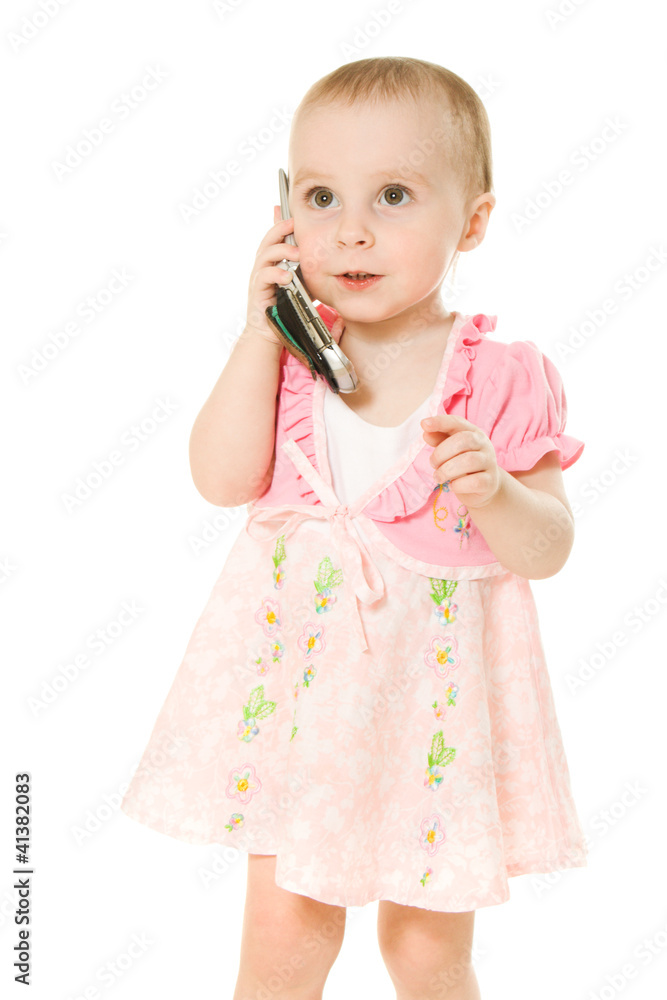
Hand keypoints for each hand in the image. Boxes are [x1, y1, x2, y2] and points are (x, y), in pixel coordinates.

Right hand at [243, 204, 300, 346]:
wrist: (272, 331)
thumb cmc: (288, 306)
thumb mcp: (303, 283)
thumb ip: (309, 270)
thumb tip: (328, 259)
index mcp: (273, 262)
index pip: (275, 237)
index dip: (281, 223)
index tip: (292, 215)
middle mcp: (263, 266)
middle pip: (268, 240)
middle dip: (280, 229)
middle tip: (293, 224)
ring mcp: (259, 278)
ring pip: (265, 255)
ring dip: (282, 251)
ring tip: (297, 253)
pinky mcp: (257, 292)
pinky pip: (264, 277)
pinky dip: (276, 274)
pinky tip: (287, 276)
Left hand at [420, 413, 502, 509]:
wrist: (484, 486)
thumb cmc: (462, 464)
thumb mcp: (450, 450)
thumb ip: (439, 440)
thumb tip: (426, 433)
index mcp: (473, 432)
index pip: (457, 422)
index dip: (440, 422)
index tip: (424, 424)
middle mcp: (484, 444)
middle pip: (463, 440)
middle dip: (441, 453)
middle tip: (433, 464)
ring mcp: (489, 462)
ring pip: (468, 461)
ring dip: (446, 470)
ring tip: (438, 477)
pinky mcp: (490, 481)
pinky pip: (474, 482)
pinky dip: (458, 485)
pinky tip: (453, 485)